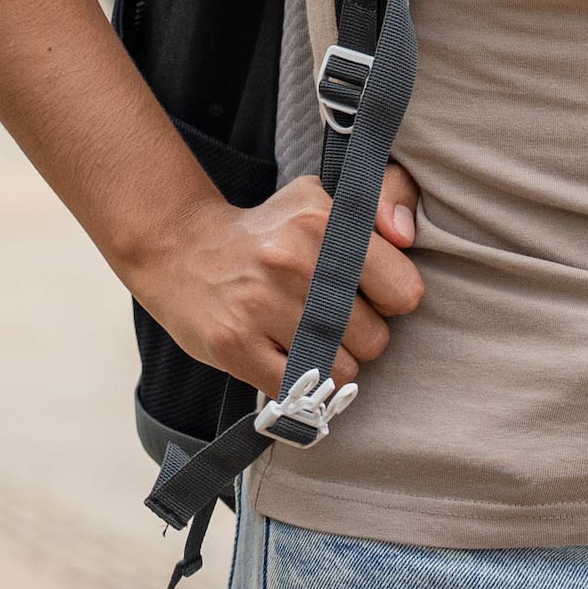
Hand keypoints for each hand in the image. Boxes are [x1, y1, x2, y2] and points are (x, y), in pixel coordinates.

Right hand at [127, 174, 426, 395]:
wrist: (181, 248)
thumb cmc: (270, 231)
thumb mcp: (325, 197)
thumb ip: (386, 197)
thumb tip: (406, 235)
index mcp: (322, 221)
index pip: (403, 293)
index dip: (388, 298)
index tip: (361, 290)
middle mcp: (291, 261)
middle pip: (374, 340)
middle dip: (356, 335)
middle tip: (323, 315)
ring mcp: (259, 306)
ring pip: (339, 371)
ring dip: (327, 362)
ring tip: (300, 334)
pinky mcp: (233, 346)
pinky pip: (298, 391)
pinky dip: (297, 384)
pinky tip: (281, 355)